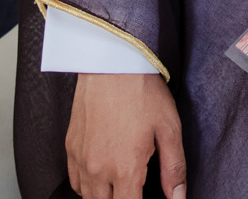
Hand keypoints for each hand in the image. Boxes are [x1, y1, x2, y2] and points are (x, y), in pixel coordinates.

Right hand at [66, 72, 187, 198]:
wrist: (112, 63)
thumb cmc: (142, 92)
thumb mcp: (169, 129)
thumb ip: (174, 169)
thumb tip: (177, 197)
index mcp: (125, 169)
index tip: (147, 197)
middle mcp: (98, 169)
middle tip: (136, 189)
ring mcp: (80, 159)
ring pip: (88, 197)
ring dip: (104, 196)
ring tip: (121, 185)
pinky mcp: (70, 147)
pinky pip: (74, 181)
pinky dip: (87, 186)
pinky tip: (102, 176)